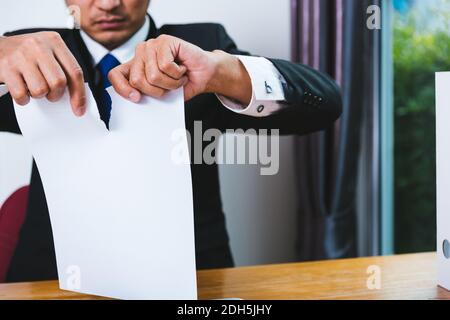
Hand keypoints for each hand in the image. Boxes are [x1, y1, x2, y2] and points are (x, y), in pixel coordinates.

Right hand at [0, 32, 86, 115]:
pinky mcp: (6, 66)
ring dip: (38, 95)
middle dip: (56, 95)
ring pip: (41, 90)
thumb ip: (63, 69)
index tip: (79, 109)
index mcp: (54, 41)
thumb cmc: (26, 55)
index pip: (75, 72)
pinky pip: (22, 94)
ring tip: (33, 87)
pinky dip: (23, 99)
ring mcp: (21, 55)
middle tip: (50, 94)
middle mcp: (39, 45)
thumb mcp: (48, 53)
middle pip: (59, 82)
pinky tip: (21, 90)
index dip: (79, 94)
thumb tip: (77, 98)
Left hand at [109, 35, 251, 103]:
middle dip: (157, 91)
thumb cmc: (184, 84)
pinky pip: (165, 66)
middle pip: (137, 79)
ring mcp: (151, 45)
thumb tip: (136, 100)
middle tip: (169, 88)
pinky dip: (177, 73)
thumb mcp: (162, 94)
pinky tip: (182, 68)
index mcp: (135, 66)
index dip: (122, 88)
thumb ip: (147, 95)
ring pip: (153, 75)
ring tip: (178, 78)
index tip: (136, 98)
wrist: (205, 75)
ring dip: (171, 83)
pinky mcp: (164, 41)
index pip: (115, 75)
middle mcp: (140, 54)